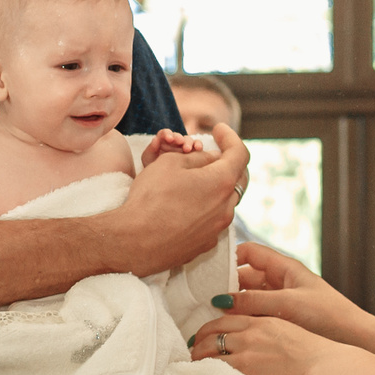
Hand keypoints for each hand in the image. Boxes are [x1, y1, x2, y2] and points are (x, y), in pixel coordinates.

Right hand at [102, 123, 246, 276]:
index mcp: (221, 182)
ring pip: (227, 201)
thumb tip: (212, 159)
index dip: (230, 137)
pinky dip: (208, 207)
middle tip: (213, 153)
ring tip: (198, 178)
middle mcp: (226, 207)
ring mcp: (217, 228)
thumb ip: (198, 157)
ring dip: (218, 186)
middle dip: (228, 162)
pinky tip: (190, 204)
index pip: (240, 153)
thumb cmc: (150, 198)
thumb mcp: (171, 163)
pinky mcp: (206, 244)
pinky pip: (214, 220)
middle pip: (238, 178)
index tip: (218, 130)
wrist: (134, 241)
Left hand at [139, 128, 200, 166]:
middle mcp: (174, 141)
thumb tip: (156, 139)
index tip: (169, 139)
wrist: (160, 180)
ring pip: (189, 140)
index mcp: (162, 140)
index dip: (167, 134)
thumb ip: (151, 148)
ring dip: (189, 143)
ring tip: (188, 149)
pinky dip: (198, 145)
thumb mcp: (148, 158)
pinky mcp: (193, 152)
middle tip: (180, 143)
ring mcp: (184, 146)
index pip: (165, 133)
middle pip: (178, 136)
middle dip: (179, 139)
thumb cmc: (153, 166)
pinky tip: (198, 149)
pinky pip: (197, 146)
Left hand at [191, 312, 329, 374]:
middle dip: (197, 345)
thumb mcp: (290, 334)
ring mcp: (246, 356)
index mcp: (261, 322)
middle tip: (193, 355)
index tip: (203, 337)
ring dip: (198, 363)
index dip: (208, 329)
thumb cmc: (318, 357)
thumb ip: (271, 337)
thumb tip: (263, 350)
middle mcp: (249, 335)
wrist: (327, 369)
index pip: (224, 320)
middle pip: (210, 335)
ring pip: (208, 355)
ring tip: (193, 372)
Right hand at [222, 243, 372, 344]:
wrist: (354, 339)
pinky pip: (257, 314)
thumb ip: (254, 301)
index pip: (250, 253)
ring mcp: (281, 301)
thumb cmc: (328, 315)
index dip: (230, 257)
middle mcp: (281, 281)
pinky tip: (230, 329)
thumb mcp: (288, 304)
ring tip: (212, 316)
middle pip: (245, 276)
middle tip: (204, 299)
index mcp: (285, 268)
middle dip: (227, 286)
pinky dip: (244, 319)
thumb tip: (221, 301)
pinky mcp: (282, 320)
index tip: (208, 270)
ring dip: (234, 305)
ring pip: (249, 298)